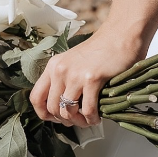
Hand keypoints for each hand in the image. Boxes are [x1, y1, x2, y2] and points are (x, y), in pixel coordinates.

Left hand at [30, 29, 146, 127]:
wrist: (121, 34)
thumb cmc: (103, 49)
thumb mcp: (74, 62)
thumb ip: (66, 79)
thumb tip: (65, 106)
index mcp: (53, 66)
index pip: (36, 97)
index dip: (44, 114)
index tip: (56, 118)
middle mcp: (60, 70)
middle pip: (52, 108)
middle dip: (65, 120)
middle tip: (77, 120)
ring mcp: (75, 75)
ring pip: (67, 112)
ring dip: (79, 122)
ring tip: (88, 119)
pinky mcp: (92, 79)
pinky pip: (88, 110)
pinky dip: (92, 119)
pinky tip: (98, 117)